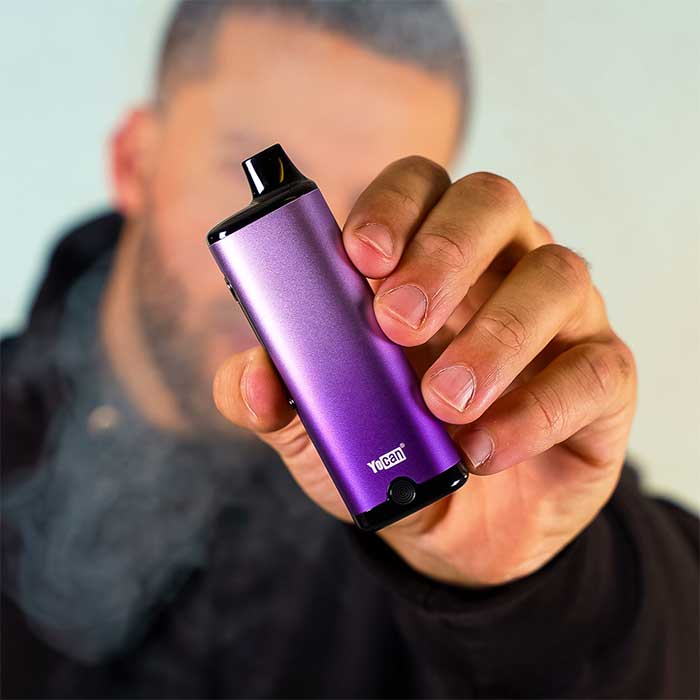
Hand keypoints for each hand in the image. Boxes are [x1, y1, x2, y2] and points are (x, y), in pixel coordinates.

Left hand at [213, 157, 636, 586]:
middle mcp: (498, 267)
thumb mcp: (321, 430)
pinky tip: (485, 450)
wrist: (456, 532)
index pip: (419, 186)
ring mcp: (560, 316)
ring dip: (494, 337)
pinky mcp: (602, 375)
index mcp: (425, 260)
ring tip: (442, 403)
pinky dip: (537, 409)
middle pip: (492, 203)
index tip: (358, 255)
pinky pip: (595, 368)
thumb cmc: (390, 456)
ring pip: (556, 274)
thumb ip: (279, 397)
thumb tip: (250, 376)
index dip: (391, 205)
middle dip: (443, 254)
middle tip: (397, 323)